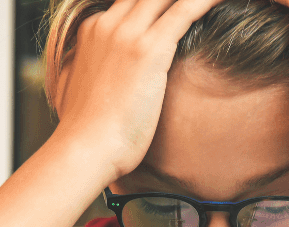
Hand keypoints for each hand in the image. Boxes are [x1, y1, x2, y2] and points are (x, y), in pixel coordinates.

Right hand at [51, 0, 227, 181]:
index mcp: (92, 30)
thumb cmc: (87, 132)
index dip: (156, 1)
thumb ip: (94, 69)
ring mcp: (127, 34)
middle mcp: (108, 24)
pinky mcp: (148, 50)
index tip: (176, 6)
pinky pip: (185, 9)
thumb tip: (104, 74)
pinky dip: (207, 1)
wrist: (83, 149)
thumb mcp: (81, 89)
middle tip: (200, 1)